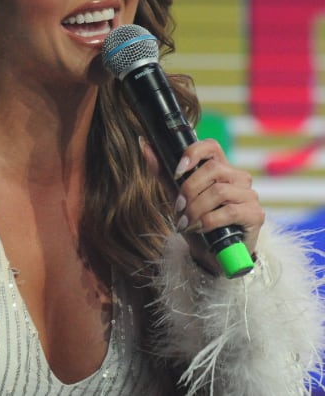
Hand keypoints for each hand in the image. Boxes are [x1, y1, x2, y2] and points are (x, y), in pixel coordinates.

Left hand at [144, 137, 263, 272]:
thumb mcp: (177, 196)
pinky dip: (208, 221)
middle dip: (189, 189)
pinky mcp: (255, 215)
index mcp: (220, 169)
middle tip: (178, 207)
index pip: (211, 147)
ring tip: (185, 222)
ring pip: (219, 191)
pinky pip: (230, 211)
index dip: (193, 153)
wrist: (212, 254)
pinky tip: (199, 228)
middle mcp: (238, 178)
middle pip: (213, 169)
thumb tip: (144, 145)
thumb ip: (164, 173)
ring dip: (196, 209)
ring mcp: (249, 196)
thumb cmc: (196, 222)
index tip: (177, 171)